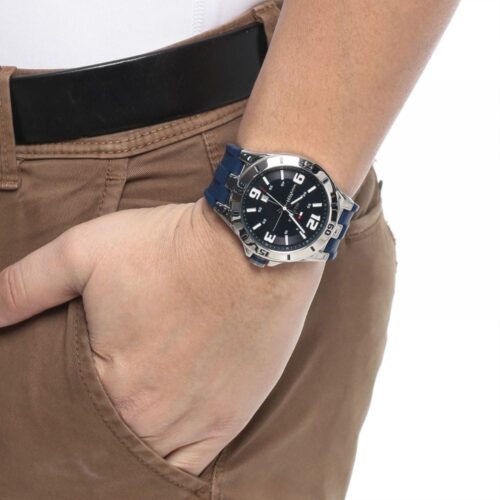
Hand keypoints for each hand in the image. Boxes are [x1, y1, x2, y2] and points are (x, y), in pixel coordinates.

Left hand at [0, 198, 323, 474]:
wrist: (251, 246)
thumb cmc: (172, 246)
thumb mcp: (86, 250)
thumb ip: (25, 285)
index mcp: (110, 384)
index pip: (67, 426)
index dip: (58, 420)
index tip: (58, 414)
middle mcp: (152, 417)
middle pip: (109, 449)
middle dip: (93, 439)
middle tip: (94, 419)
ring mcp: (197, 422)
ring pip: (149, 463)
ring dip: (131, 452)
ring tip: (123, 433)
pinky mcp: (231, 416)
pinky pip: (192, 467)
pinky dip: (171, 467)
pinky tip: (159, 451)